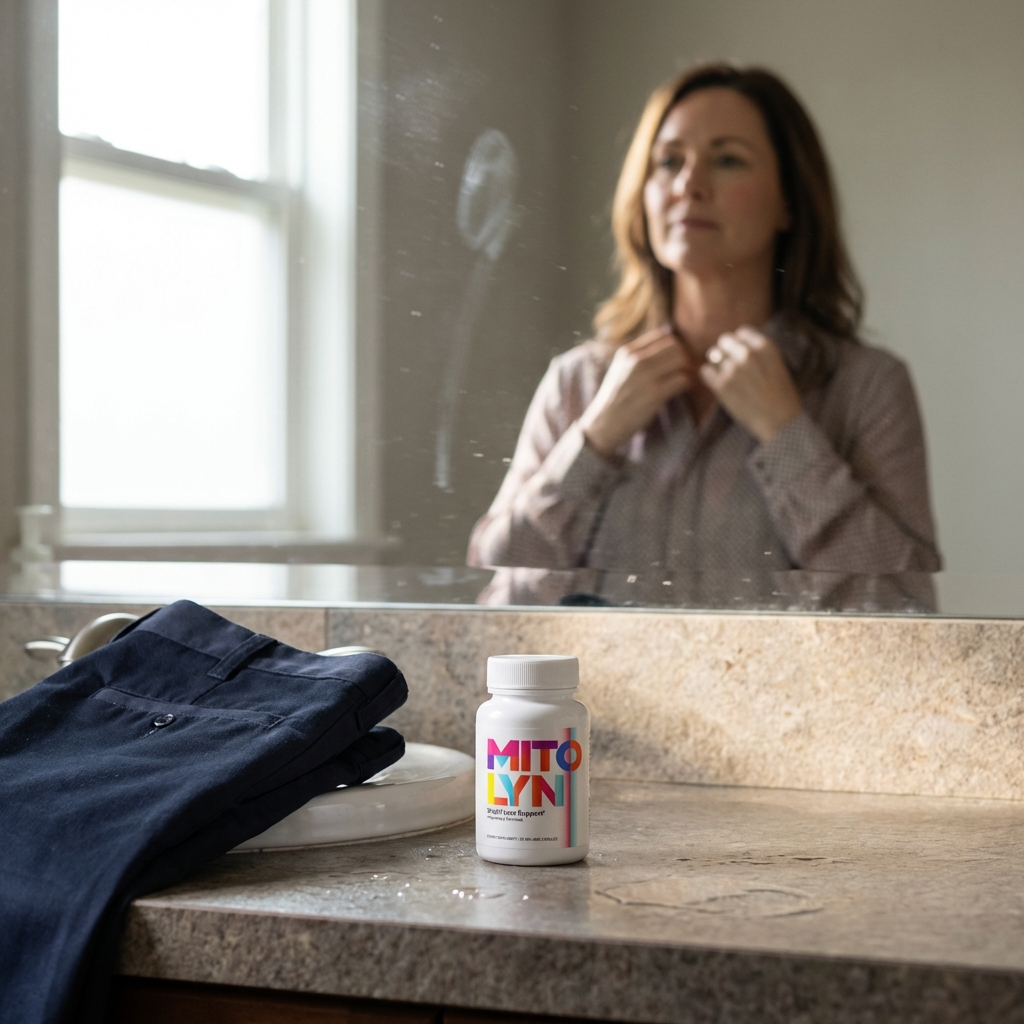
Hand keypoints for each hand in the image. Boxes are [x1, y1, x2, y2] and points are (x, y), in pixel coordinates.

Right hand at [579, 325, 693, 458]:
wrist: (602, 425)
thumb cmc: (615, 399)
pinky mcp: (655, 394)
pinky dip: (688, 384)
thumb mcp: (621, 370)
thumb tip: (668, 346)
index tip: (677, 360)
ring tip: (685, 381)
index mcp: (628, 351)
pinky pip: (683, 380)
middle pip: (676, 346)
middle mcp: (636, 359)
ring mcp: (646, 376)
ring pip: (682, 360)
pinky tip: (683, 391)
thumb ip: (639, 356)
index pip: (664, 335)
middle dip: (685, 357)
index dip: (676, 346)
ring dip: (688, 370)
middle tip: (686, 370)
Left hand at [699, 326, 801, 442]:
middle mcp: (748, 354)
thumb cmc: (781, 396)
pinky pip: (705, 371)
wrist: (780, 422)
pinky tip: (718, 384)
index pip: (742, 332)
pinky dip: (709, 376)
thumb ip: (759, 353)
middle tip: (730, 366)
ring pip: (713, 355)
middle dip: (726, 351)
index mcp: (765, 347)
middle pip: (725, 340)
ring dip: (717, 364)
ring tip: (728, 377)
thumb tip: (739, 342)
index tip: (740, 353)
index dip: (739, 342)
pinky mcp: (721, 386)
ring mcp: (733, 369)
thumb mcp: (777, 365)